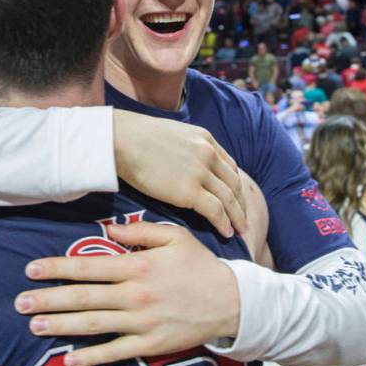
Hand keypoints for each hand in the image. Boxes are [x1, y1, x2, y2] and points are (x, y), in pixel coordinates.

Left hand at [14, 222, 240, 365]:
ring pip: (94, 325)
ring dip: (61, 326)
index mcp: (137, 266)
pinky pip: (116, 352)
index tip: (31, 269)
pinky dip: (91, 357)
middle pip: (84, 298)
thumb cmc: (199, 265)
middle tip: (19, 301)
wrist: (231, 301)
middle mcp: (135, 295)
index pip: (89, 266)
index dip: (57, 267)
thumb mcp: (174, 236)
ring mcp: (142, 323)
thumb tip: (107, 228)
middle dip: (49, 299)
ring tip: (34, 325)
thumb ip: (140, 232)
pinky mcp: (151, 345)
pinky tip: (68, 358)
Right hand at [113, 110, 246, 236]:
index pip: (228, 165)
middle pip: (233, 183)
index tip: (236, 196)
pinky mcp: (190, 190)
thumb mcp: (171, 134)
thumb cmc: (134, 137)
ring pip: (229, 198)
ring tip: (240, 229)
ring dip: (237, 216)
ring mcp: (201, 172)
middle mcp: (208, 154)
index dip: (234, 184)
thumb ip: (184, 146)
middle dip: (240, 202)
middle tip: (243, 218)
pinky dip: (224, 223)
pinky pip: (216, 211)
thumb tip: (179, 158)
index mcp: (204, 139)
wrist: (122, 140)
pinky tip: (227, 232)